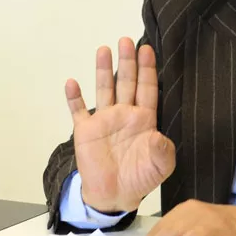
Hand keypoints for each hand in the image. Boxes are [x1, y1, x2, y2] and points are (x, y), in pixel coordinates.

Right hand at [65, 37, 175, 212]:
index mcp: (144, 119)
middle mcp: (124, 114)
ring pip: (104, 89)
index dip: (147, 69)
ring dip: (103, 70)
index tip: (147, 50)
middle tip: (126, 40)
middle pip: (126, 82)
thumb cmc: (141, 178)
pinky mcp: (85, 131)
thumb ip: (163, 150)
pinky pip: (78, 110)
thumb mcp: (161, 165)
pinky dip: (74, 97)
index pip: (147, 88)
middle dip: (127, 61)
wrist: (115, 194)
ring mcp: (104, 120)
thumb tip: (157, 136)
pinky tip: (72, 82)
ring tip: (104, 50)